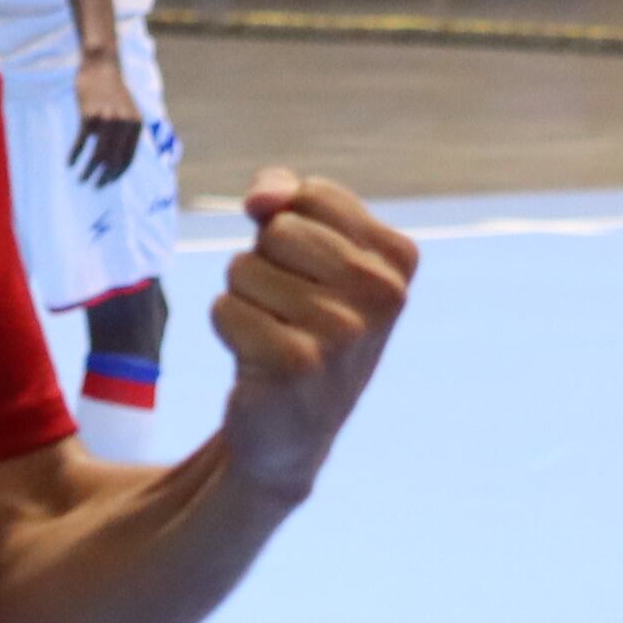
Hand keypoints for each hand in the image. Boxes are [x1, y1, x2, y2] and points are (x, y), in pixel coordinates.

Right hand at [70, 48, 143, 185]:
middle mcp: (123, 125)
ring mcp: (106, 120)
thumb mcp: (128, 110)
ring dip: (89, 171)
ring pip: (98, 155)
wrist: (101, 65)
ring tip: (82, 179)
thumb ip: (126, 131)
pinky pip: (81, 142)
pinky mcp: (89, 116)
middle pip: (114, 160)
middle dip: (104, 177)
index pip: (128, 158)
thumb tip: (116, 156)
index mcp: (136, 125)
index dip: (118, 173)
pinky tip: (69, 163)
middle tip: (95, 186)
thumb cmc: (113, 89)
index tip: (108, 182)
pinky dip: (75, 154)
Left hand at [206, 170, 419, 500]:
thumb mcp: (307, 253)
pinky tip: (257, 362)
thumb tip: (261, 198)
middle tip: (287, 312)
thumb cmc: (302, 325)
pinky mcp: (297, 364)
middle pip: (277, 231)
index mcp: (398, 258)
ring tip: (273, 336)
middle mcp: (383, 295)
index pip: (311, 196)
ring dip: (243, 300)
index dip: (286, 228)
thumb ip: (285, 196)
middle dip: (263, 265)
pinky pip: (225, 308)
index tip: (308, 276)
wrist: (293, 427)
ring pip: (244, 268)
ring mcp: (344, 332)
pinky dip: (228, 330)